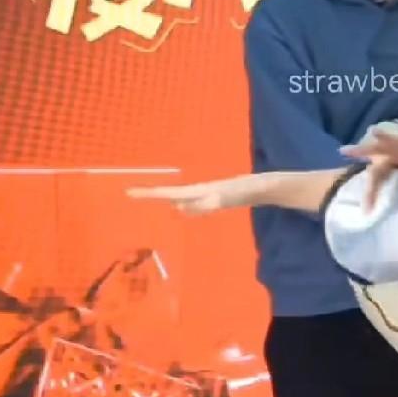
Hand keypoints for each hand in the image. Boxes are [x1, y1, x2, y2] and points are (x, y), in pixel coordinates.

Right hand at [127, 174, 267, 213]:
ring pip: (182, 198)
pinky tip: (179, 209)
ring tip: (147, 199)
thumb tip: (189, 205)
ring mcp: (209, 195)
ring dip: (165, 199)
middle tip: (129, 193)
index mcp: (202, 191)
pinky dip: (183, 205)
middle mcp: (203, 192)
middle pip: (173, 194)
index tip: (131, 192)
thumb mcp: (236, 195)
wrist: (268, 186)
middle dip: (152, 195)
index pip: (172, 193)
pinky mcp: (217, 199)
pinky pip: (195, 204)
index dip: (152, 194)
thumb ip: (217, 200)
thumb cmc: (254, 189)